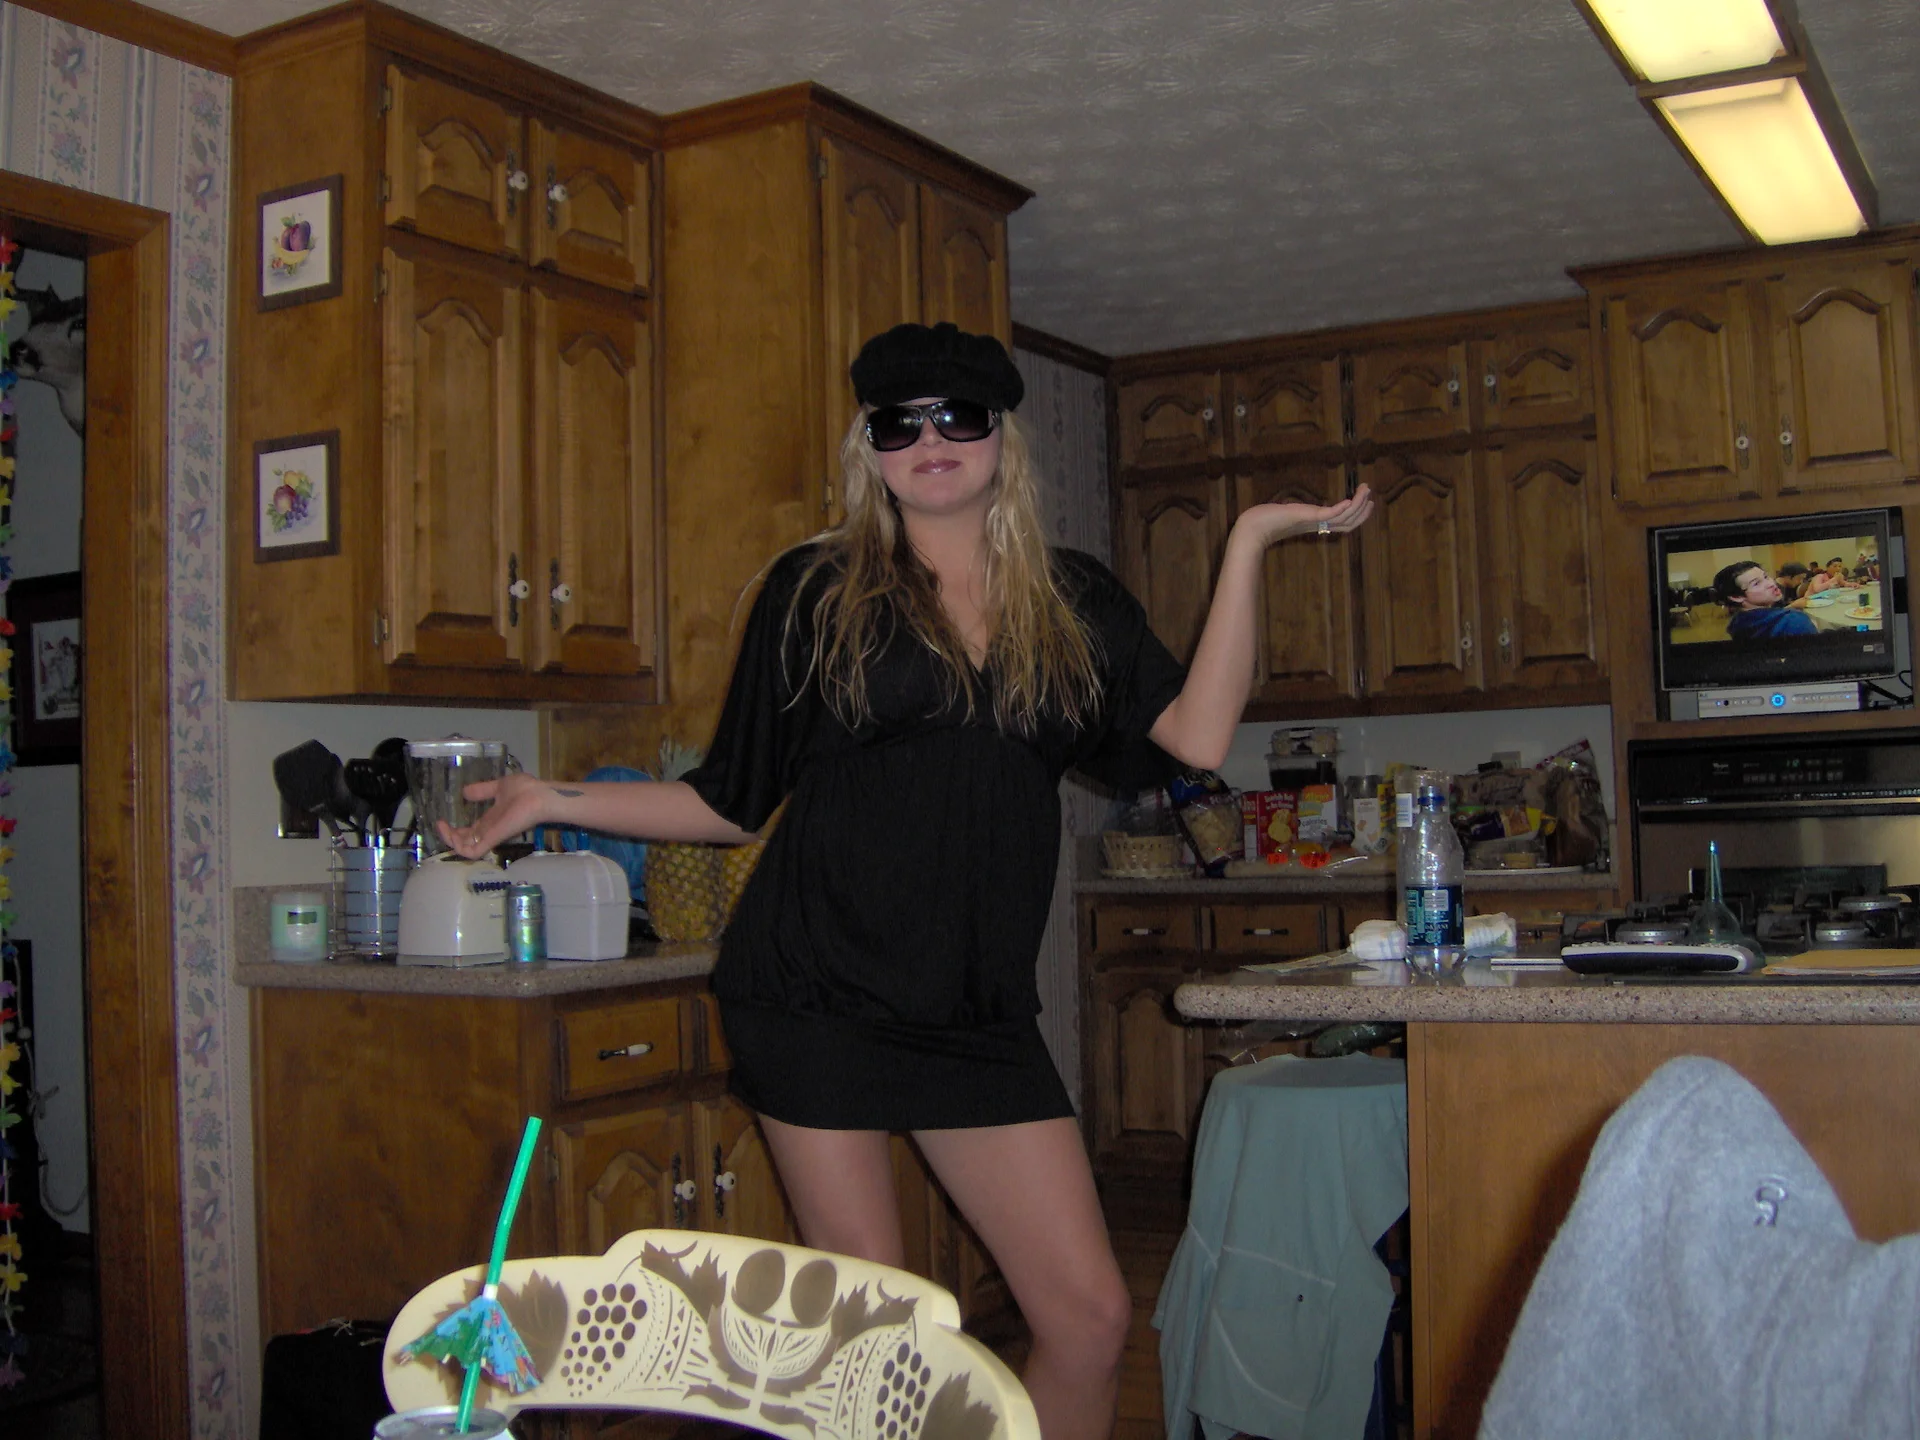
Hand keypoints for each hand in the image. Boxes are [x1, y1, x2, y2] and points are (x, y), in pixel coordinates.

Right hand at [435, 771, 554, 857]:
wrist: (540, 796)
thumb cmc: (525, 790)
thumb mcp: (499, 787)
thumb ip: (482, 790)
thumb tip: (465, 791)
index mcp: (491, 821)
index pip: (469, 833)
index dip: (454, 830)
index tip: (442, 820)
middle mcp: (489, 831)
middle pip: (464, 842)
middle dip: (449, 836)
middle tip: (441, 824)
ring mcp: (491, 836)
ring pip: (464, 849)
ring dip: (450, 841)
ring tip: (443, 827)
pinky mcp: (493, 839)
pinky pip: (472, 852)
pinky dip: (458, 847)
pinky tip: (450, 833)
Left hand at [1235, 484, 1373, 546]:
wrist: (1251, 528)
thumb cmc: (1264, 521)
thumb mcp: (1286, 514)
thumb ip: (1296, 513)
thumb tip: (1296, 510)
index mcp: (1314, 525)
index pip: (1342, 524)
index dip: (1357, 515)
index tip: (1367, 502)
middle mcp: (1316, 526)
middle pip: (1347, 523)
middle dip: (1362, 510)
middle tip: (1371, 495)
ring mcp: (1311, 522)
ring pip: (1342, 518)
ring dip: (1357, 505)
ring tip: (1366, 490)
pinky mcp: (1304, 517)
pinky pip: (1327, 516)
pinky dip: (1340, 509)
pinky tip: (1349, 501)